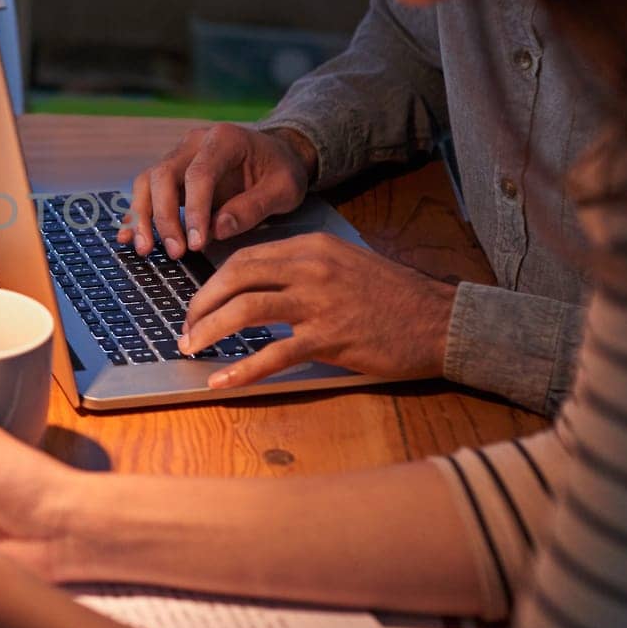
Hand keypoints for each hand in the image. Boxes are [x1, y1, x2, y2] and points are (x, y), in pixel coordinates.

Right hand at [118, 123, 314, 257]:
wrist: (275, 155)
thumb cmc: (281, 170)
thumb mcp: (284, 188)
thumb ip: (254, 207)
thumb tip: (218, 229)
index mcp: (223, 139)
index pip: (199, 174)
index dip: (195, 210)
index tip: (198, 244)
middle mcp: (193, 143)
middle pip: (162, 175)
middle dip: (164, 217)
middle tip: (176, 252)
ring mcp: (178, 156)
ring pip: (146, 182)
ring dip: (143, 217)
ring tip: (146, 250)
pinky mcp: (170, 174)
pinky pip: (145, 192)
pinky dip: (136, 215)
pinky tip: (127, 237)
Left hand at [179, 232, 457, 387]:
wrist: (441, 321)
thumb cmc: (394, 297)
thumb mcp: (345, 265)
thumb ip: (304, 269)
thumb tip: (258, 285)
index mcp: (312, 246)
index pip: (245, 257)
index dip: (213, 281)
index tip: (197, 303)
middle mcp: (311, 267)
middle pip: (236, 277)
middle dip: (201, 304)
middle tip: (185, 328)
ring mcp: (320, 301)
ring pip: (246, 309)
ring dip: (210, 330)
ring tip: (191, 348)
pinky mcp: (331, 337)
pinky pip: (274, 354)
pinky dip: (242, 369)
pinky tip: (222, 381)